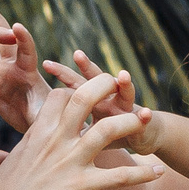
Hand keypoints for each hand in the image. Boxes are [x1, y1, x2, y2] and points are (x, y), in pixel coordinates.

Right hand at [0, 0, 43, 132]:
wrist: (40, 127)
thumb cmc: (48, 120)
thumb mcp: (45, 114)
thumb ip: (43, 110)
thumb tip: (51, 109)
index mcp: (28, 72)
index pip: (26, 51)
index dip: (23, 38)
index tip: (17, 26)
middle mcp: (14, 68)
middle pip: (4, 38)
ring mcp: (1, 75)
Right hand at [0, 65, 163, 189]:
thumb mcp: (8, 164)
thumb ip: (22, 154)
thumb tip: (10, 156)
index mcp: (38, 133)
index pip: (60, 97)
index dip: (74, 91)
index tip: (83, 95)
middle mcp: (56, 141)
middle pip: (84, 98)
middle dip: (105, 86)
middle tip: (119, 83)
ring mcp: (71, 162)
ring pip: (108, 130)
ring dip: (130, 123)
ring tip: (145, 120)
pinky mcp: (83, 186)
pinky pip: (120, 176)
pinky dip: (142, 173)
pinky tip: (159, 172)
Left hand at [45, 51, 159, 155]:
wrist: (143, 135)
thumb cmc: (112, 132)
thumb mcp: (88, 130)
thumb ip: (72, 124)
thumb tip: (41, 126)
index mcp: (93, 101)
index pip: (76, 84)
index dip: (63, 74)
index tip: (46, 63)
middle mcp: (110, 99)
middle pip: (97, 81)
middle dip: (88, 67)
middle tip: (78, 54)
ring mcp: (127, 108)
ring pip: (125, 94)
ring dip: (125, 84)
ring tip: (123, 75)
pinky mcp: (143, 122)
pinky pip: (145, 120)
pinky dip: (146, 117)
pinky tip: (147, 114)